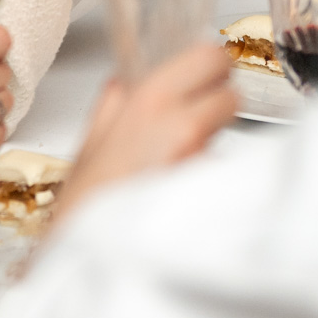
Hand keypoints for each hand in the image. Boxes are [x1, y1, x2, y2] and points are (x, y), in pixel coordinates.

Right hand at [52, 44, 235, 226]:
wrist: (94, 261)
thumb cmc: (85, 207)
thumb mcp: (89, 146)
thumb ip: (112, 107)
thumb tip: (123, 86)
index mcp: (150, 99)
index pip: (210, 56)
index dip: (210, 66)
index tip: (202, 75)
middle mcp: (184, 124)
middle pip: (232, 94)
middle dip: (220, 101)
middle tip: (198, 116)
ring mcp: (204, 160)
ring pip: (227, 136)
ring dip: (211, 143)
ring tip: (178, 164)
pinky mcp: (216, 191)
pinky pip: (220, 172)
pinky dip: (208, 176)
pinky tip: (182, 189)